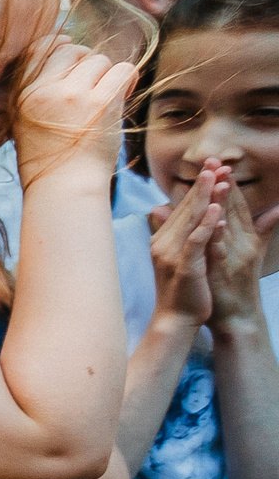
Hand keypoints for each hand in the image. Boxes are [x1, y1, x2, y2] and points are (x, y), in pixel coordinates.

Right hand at [12, 39, 137, 190]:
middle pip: (74, 51)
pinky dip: (127, 80)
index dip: (62, 46)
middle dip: (87, 64)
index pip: (42, 48)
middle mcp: (44, 90)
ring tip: (105, 100)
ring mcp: (72, 94)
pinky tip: (121, 96)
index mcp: (23, 94)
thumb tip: (66, 46)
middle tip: (92, 88)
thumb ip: (38, 90)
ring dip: (107, 76)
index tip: (74, 58)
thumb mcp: (25, 121)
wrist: (62, 189)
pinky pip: (123, 70)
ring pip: (100, 60)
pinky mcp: (101, 102)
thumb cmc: (47, 160)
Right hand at [146, 164, 226, 330]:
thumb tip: (158, 209)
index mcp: (163, 239)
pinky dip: (206, 225)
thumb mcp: (175, 257)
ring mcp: (172, 255)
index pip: (182, 207)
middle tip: (216, 162)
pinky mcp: (184, 267)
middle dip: (203, 185)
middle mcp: (163, 243)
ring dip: (207, 198)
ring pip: (191, 220)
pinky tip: (217, 211)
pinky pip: (196, 241)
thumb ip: (172, 232)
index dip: (198, 186)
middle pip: (186, 209)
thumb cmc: (181, 290)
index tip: (212, 166)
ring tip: (219, 178)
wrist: (175, 320)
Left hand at [204, 171, 278, 333]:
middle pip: (234, 209)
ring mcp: (237, 255)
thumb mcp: (244, 253)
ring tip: (219, 183)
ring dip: (226, 204)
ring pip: (230, 226)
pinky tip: (214, 222)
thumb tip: (264, 210)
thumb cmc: (234, 284)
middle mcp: (243, 242)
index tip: (217, 164)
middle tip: (218, 162)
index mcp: (244, 237)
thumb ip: (252, 230)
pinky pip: (222, 250)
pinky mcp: (228, 270)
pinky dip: (219, 235)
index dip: (227, 185)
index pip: (234, 206)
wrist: (236, 316)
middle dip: (227, 186)